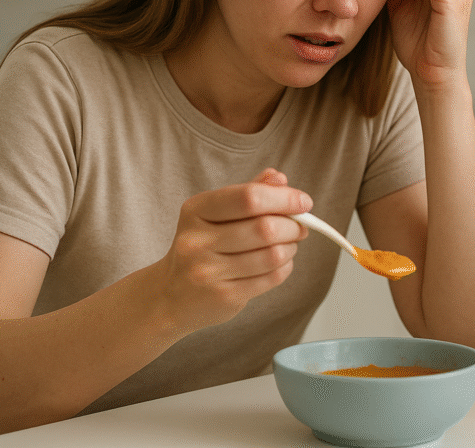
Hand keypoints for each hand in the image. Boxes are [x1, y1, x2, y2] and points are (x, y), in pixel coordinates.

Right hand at [155, 168, 311, 334]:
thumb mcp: (215, 214)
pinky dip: (285, 268)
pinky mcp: (222, 296)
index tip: (304, 202)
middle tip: (301, 226)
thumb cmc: (202, 247)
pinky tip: (279, 263)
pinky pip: (271, 278)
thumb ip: (248, 192)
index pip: (249, 197)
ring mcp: (207, 271)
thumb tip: (279, 178)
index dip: (285, 198)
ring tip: (289, 245)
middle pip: (265, 227)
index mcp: (196, 210)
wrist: (170, 296)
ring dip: (291, 247)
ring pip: (273, 255)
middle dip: (293, 226)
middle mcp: (197, 240)